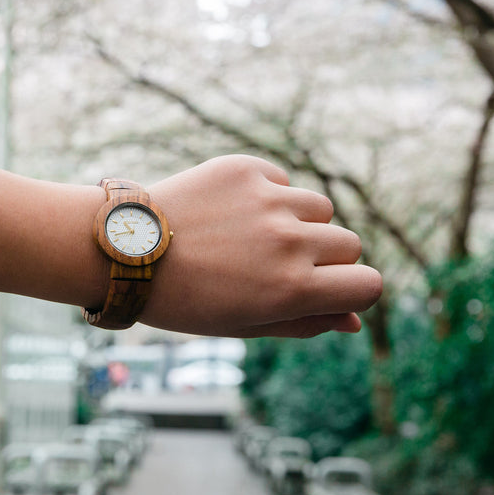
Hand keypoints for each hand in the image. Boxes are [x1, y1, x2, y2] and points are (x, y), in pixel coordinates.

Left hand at [141, 155, 381, 337]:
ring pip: (319, 208)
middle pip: (349, 244)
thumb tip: (353, 320)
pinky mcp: (246, 169)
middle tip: (278, 265)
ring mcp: (268, 200)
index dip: (352, 291)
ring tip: (252, 236)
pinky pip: (283, 181)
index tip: (327, 290)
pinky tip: (232, 212)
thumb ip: (306, 323)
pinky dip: (268, 195)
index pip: (369, 286)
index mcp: (292, 290)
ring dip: (300, 222)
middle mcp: (288, 241)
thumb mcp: (245, 325)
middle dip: (325, 258)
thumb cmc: (185, 300)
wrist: (125, 252)